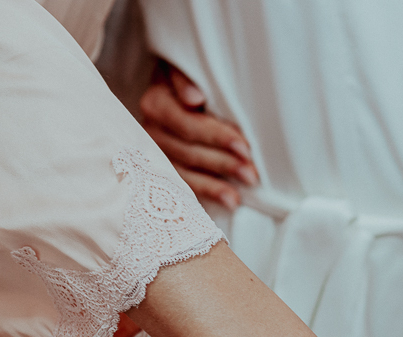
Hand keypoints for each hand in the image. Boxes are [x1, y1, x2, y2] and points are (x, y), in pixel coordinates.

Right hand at [139, 60, 257, 209]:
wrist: (178, 92)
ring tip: (243, 192)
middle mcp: (150, 130)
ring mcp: (154, 153)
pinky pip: (184, 187)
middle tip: (252, 174)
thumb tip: (193, 98)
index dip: (217, 138)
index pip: (187, 125)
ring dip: (217, 184)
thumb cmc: (193, 80)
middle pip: (188, 152)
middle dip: (224, 163)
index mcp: (157, 102)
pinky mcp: (162, 171)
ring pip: (185, 173)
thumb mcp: (188, 70)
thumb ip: (186, 79)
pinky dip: (209, 194)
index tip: (245, 147)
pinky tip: (231, 202)